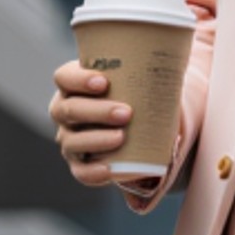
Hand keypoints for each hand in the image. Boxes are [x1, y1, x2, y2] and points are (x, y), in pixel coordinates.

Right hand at [49, 60, 140, 189]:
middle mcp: (64, 112)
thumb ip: (142, 72)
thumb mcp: (133, 81)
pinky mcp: (79, 164)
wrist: (134, 126)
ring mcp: (69, 139)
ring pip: (72, 141)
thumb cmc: (132, 95)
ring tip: (122, 137)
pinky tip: (110, 169)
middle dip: (97, 111)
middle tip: (126, 112)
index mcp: (72, 86)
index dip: (79, 80)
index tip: (104, 82)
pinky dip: (93, 172)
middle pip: (69, 110)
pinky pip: (81, 171)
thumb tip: (170, 63)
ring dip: (97, 139)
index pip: (64, 77)